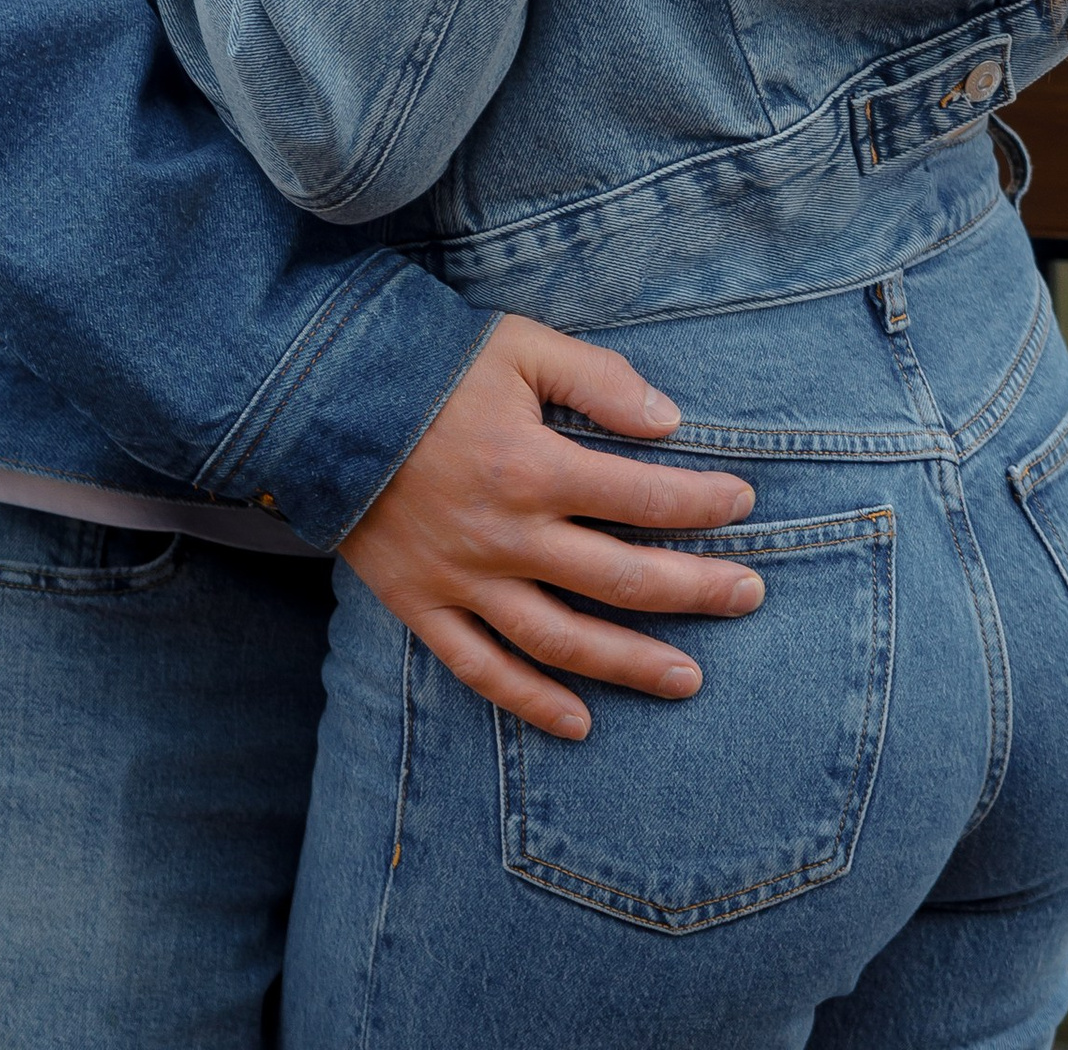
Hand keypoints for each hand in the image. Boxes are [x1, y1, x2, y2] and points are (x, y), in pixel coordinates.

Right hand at [342, 315, 765, 737]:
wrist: (317, 397)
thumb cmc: (425, 364)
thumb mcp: (515, 345)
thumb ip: (594, 378)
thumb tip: (670, 420)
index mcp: (531, 465)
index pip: (641, 496)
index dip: (703, 501)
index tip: (744, 501)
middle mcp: (504, 534)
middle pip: (620, 579)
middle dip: (696, 589)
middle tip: (750, 595)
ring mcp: (462, 578)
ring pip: (562, 640)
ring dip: (631, 664)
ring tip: (689, 678)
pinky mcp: (421, 604)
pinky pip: (482, 668)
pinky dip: (531, 703)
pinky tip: (580, 723)